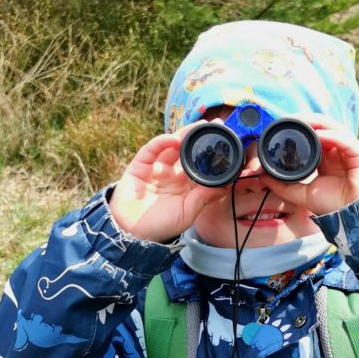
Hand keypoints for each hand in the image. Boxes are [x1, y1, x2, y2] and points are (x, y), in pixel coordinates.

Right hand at [108, 124, 230, 241]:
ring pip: (172, 145)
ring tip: (197, 127)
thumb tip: (225, 185)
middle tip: (215, 125)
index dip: (211, 154)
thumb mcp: (188, 213)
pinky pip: (153, 148)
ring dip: (184, 135)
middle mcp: (173, 173)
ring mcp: (157, 167)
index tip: (226, 143)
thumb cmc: (162, 226)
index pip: (201, 164)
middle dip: (200, 137)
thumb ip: (204, 198)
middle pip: (188, 150)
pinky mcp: (141, 163)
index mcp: (187, 185)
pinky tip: (174, 139)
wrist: (133, 232)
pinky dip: (163, 141)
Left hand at [258, 115, 358, 216]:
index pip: (313, 137)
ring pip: (333, 129)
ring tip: (301, 120)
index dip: (299, 130)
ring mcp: (349, 151)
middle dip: (306, 122)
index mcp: (326, 159)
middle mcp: (338, 152)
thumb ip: (282, 186)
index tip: (282, 126)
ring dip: (317, 123)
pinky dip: (332, 135)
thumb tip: (262, 176)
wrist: (350, 219)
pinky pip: (345, 140)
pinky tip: (318, 133)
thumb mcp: (301, 195)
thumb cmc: (331, 206)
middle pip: (322, 128)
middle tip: (288, 119)